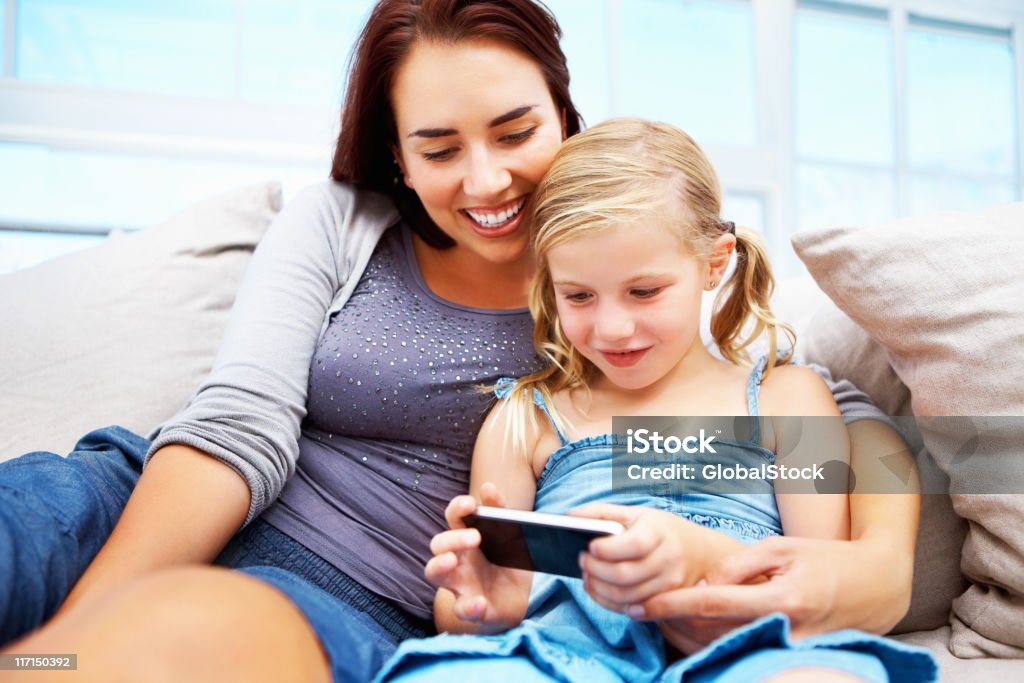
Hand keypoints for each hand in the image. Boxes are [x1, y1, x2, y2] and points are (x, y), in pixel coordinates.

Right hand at [425, 483, 530, 632]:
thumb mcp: (510, 535)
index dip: (457, 508)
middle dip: (452, 538)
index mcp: (465, 537)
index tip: (470, 503)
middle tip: (475, 537)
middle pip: (439, 544)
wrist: (519, 600)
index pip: (453, 517)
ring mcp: (459, 584)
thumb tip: (487, 487)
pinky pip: (461, 609)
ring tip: (452, 560)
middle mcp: (456, 559)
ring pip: (433, 573)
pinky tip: (480, 602)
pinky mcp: (470, 609)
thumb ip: (500, 511)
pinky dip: (468, 607)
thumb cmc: (506, 562)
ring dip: (439, 565)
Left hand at [570, 503, 709, 612]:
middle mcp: (668, 560)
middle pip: (625, 575)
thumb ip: (601, 513)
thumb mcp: (634, 513)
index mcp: (658, 532)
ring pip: (626, 597)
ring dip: (598, 588)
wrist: (698, 552)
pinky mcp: (664, 602)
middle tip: (581, 560)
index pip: (633, 545)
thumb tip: (567, 516)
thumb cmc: (658, 529)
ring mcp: (668, 585)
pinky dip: (606, 601)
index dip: (608, 549)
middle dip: (596, 570)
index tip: (590, 546)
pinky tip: (595, 588)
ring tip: (586, 575)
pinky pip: (630, 609)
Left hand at [631, 535, 911, 649]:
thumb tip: (703, 584)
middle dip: (673, 623)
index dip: (674, 606)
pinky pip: (741, 651)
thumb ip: (738, 566)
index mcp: (784, 598)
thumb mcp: (782, 548)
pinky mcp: (789, 657)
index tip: (644, 606)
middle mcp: (786, 630)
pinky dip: (712, 642)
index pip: (715, 605)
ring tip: (658, 616)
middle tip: (641, 606)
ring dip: (687, 636)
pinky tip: (691, 628)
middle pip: (713, 634)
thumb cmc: (826, 560)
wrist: (876, 588)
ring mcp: (789, 650)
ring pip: (724, 647)